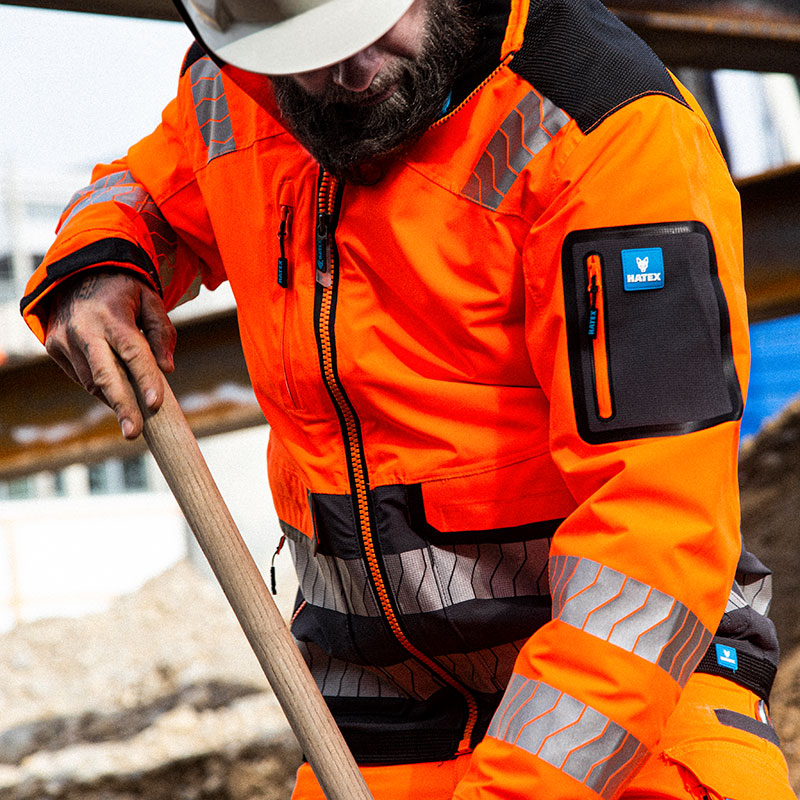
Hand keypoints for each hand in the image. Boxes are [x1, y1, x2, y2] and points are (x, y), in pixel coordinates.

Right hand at [44, 271, 176, 439]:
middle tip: (134, 433)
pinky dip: (100, 387)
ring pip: (93, 381)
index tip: (156, 404)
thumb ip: (162, 333)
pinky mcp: (53, 347)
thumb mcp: (150, 301)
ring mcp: (64, 339)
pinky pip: (82, 378)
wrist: (77, 274)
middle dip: (122, 406)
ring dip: (115, 398)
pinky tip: (115, 388)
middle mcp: (84, 328)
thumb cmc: (124, 292)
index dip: (146, 379)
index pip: (133, 352)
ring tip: (134, 410)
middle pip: (105, 375)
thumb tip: (166, 369)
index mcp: (112, 315)